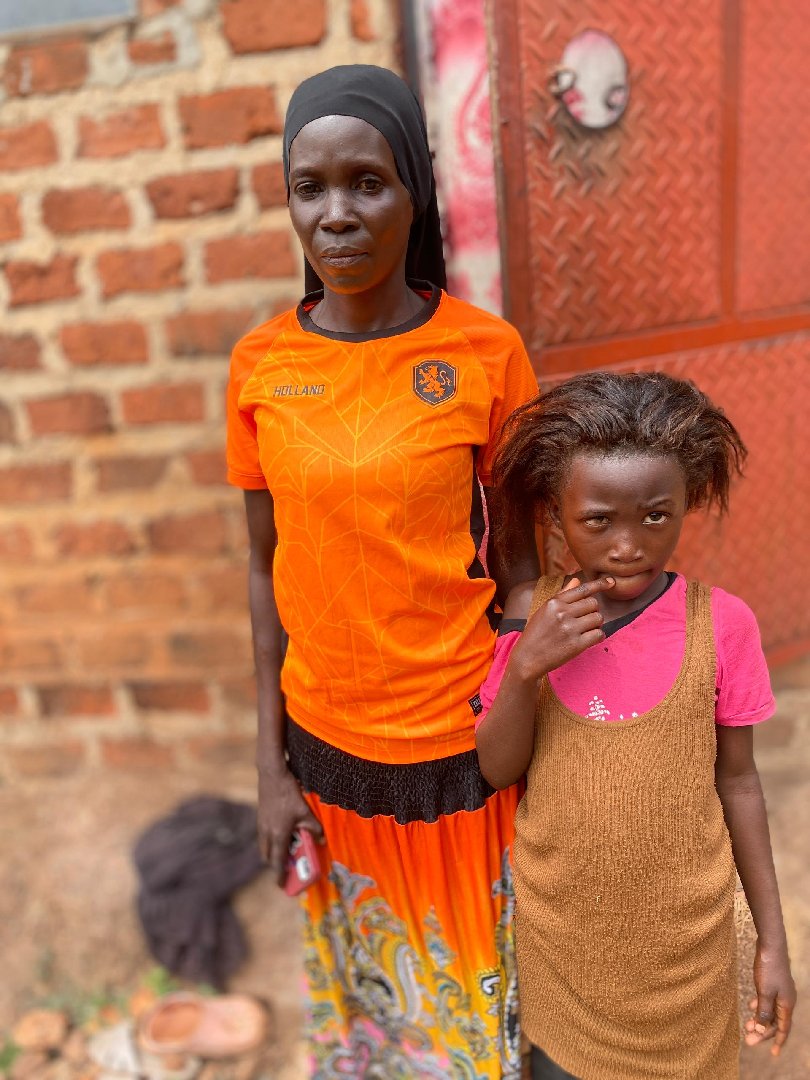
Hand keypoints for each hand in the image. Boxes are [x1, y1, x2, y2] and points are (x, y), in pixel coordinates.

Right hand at [257, 764, 322, 885]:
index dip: (279, 875)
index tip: (281, 886)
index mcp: (277, 834)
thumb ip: (314, 828)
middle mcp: (266, 832)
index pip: (277, 861)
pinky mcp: (260, 816)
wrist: (271, 774)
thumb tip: (322, 841)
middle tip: (285, 867)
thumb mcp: (305, 812)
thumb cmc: (289, 793)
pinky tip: (280, 833)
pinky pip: (263, 836)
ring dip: (272, 852)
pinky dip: (270, 841)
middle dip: (275, 864)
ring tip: (285, 851)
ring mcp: (261, 824)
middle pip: (268, 856)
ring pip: (264, 846)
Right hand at [509, 576, 614, 682]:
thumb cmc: (535, 633)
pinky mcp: (577, 644)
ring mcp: (570, 629)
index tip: (611, 582)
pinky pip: (598, 634)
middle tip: (584, 620)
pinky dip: (597, 637)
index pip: (583, 589)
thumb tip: (577, 580)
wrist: (527, 658)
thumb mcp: (544, 610)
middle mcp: (563, 613)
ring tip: (584, 630)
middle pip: (594, 604)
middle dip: (592, 611)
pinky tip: (588, 640)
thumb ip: (562, 595)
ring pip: (598, 618)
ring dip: (595, 624)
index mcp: (554, 602)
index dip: (599, 584)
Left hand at [744, 941, 795, 1055]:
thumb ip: (763, 1012)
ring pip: (771, 1011)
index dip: (778, 1042)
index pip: (783, 1028)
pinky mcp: (774, 983)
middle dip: (763, 1032)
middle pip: (776, 1021)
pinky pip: (768, 1000)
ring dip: (760, 1019)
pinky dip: (760, 1006)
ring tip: (747, 1026)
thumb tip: (761, 1031)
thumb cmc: (769, 968)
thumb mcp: (764, 992)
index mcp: (787, 1004)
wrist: (771, 945)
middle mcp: (786, 1000)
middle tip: (749, 1040)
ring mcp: (781, 991)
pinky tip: (751, 1006)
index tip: (773, 1054)